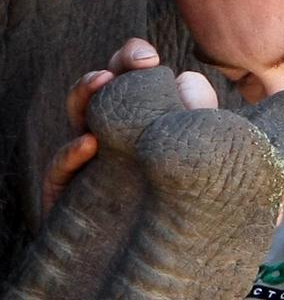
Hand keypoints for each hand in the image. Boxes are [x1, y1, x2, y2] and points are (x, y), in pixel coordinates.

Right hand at [41, 38, 219, 218]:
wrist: (170, 248)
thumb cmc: (188, 192)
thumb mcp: (200, 149)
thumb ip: (198, 114)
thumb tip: (187, 79)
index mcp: (144, 115)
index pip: (132, 76)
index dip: (133, 58)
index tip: (148, 57)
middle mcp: (114, 131)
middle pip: (102, 88)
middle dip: (115, 67)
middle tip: (135, 61)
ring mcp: (91, 160)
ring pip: (78, 119)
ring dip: (85, 95)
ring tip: (102, 82)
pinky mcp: (71, 195)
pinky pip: (61, 172)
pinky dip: (70, 155)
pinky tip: (90, 144)